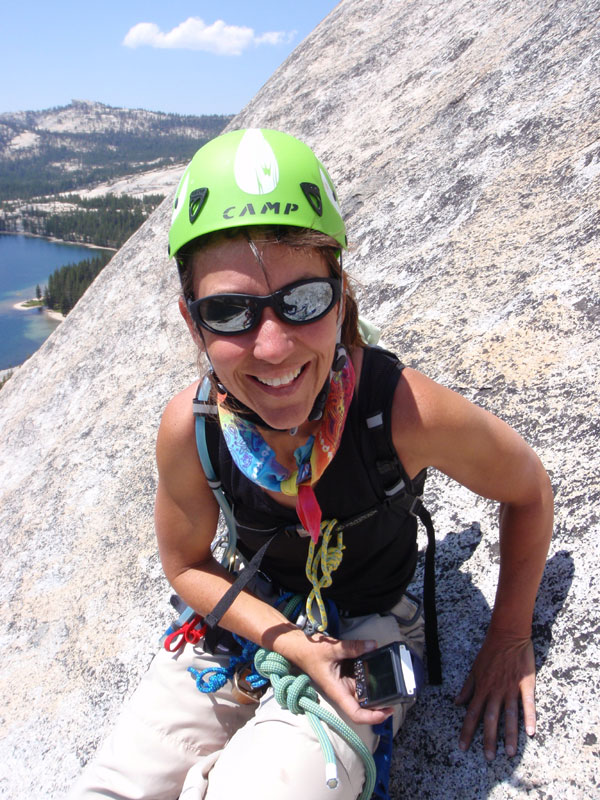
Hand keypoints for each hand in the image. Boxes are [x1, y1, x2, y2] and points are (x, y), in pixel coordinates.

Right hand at [294, 634, 394, 725]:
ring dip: (377, 689)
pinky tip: (380, 667)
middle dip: (380, 703)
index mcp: (338, 691)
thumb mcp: (332, 649)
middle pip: (364, 705)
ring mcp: (346, 683)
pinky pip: (361, 677)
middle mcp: (343, 691)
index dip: (372, 717)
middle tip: (396, 694)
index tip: (386, 713)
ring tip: (392, 681)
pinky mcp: (347, 675)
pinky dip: (371, 674)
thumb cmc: (311, 654)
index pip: (356, 713)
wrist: (300, 648)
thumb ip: (352, 647)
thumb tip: (372, 646)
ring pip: (365, 691)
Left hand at [455, 628, 535, 759]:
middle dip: (488, 739)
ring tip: (509, 753)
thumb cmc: (490, 651)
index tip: (463, 746)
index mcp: (481, 687)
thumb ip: (467, 687)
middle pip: (490, 718)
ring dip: (509, 735)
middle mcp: (495, 690)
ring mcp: (511, 688)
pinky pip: (528, 704)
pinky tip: (531, 732)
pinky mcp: (526, 684)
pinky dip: (529, 718)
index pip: (471, 713)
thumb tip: (456, 702)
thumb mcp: (474, 668)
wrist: (508, 634)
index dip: (467, 730)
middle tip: (488, 757)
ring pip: (509, 715)